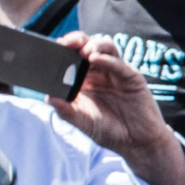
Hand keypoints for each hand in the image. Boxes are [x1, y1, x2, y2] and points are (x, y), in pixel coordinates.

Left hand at [49, 33, 184, 184]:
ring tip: (84, 52)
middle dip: (77, 41)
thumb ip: (66, 111)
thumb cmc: (109, 132)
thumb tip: (48, 98)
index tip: (54, 47)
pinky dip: (107, 59)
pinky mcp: (131, 77)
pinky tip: (95, 59)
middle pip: (87, 47)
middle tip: (68, 43)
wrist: (136, 143)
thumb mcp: (83, 123)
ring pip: (105, 48)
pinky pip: (119, 64)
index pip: (72, 57)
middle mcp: (99, 73)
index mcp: (84, 80)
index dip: (64, 49)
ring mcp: (115, 73)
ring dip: (93, 45)